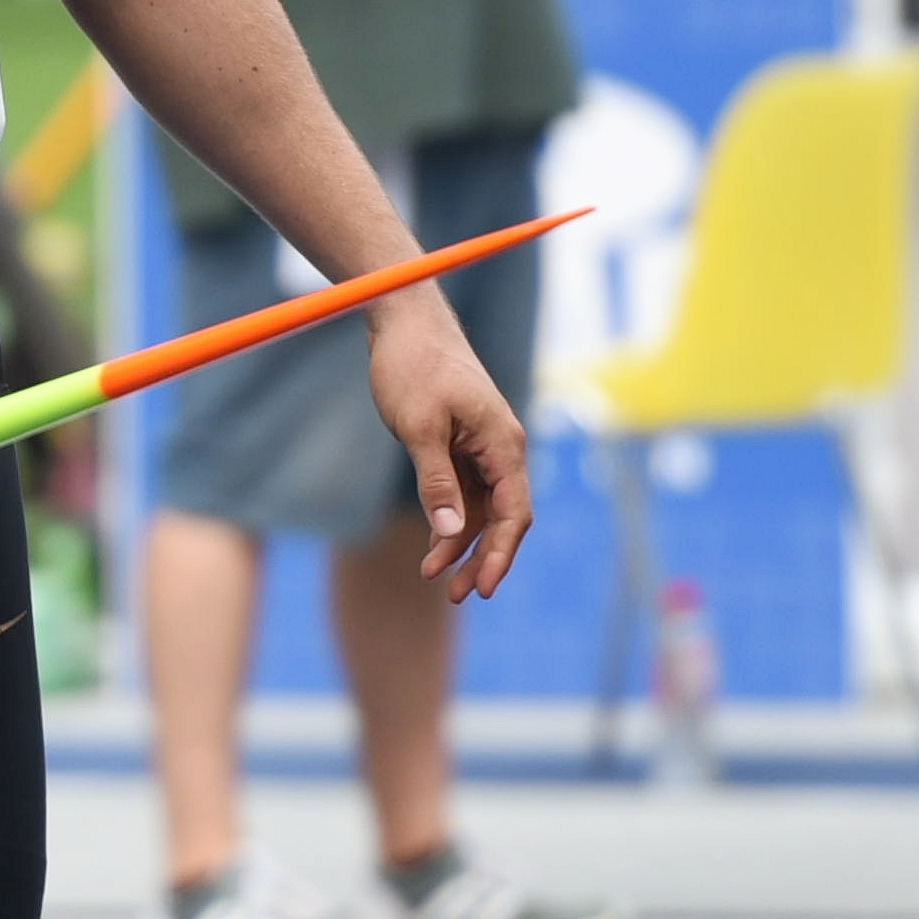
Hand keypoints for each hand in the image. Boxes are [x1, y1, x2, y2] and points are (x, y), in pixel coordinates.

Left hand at [365, 284, 531, 601]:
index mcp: (503, 444)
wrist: (403, 322)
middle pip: (501, 517)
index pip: (514, 513)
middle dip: (480, 558)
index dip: (501, 554)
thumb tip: (452, 532)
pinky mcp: (461, 443)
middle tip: (455, 597)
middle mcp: (501, 448)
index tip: (484, 589)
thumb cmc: (413, 366)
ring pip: (480, 508)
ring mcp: (482, 447)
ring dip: (460, 542)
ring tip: (432, 577)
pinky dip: (449, 518)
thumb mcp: (418, 428)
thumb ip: (437, 482)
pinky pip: (464, 492)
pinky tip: (433, 546)